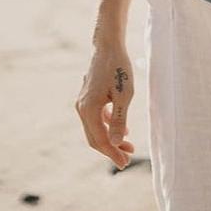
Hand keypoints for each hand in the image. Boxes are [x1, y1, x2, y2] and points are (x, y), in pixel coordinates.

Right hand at [74, 42, 135, 168]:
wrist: (108, 46)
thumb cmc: (119, 68)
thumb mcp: (124, 94)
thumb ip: (119, 119)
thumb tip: (114, 143)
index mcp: (89, 110)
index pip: (100, 140)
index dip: (113, 154)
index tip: (125, 163)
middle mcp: (82, 109)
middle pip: (95, 137)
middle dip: (111, 149)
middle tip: (128, 158)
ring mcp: (83, 103)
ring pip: (95, 128)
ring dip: (111, 138)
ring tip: (129, 146)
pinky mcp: (88, 97)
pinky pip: (96, 118)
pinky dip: (107, 126)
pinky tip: (123, 130)